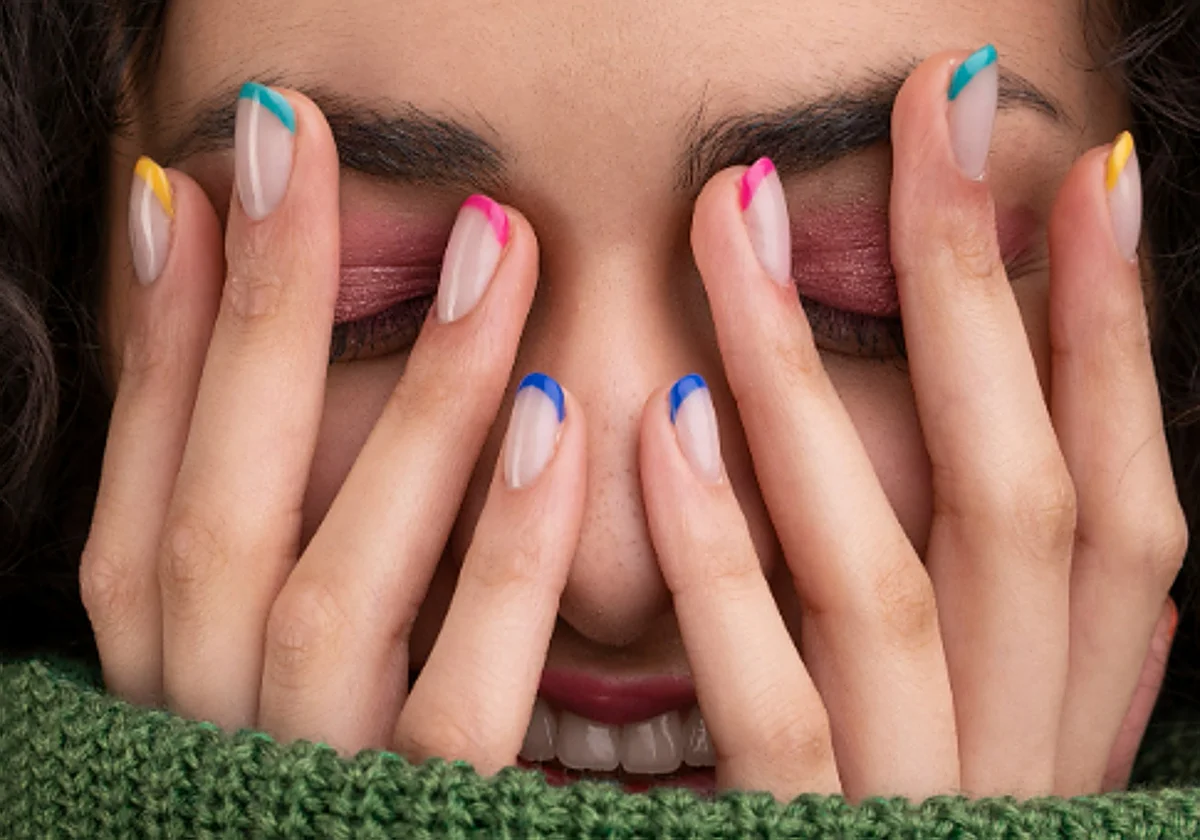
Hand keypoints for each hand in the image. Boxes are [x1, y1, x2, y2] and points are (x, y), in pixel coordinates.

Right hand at [80, 85, 586, 773]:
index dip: (164, 334)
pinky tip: (567, 422)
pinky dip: (506, 559)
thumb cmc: (336, 792)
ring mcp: (312, 793)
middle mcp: (216, 734)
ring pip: (331, 594)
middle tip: (308, 147)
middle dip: (260, 319)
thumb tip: (252, 329)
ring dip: (410, 410)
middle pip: (221, 510)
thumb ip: (282, 526)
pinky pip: (460, 705)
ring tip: (489, 247)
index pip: (147, 487)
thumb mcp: (286, 655)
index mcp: (171, 689)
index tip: (206, 180)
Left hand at [639, 48, 1185, 801]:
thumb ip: (965, 589)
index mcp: (1070, 723)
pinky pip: (766, 704)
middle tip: (928, 119)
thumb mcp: (959, 718)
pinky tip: (659, 418)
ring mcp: (912, 813)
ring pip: (887, 575)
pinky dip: (724, 557)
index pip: (1126, 504)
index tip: (1086, 177)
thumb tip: (982, 401)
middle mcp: (1019, 761)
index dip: (1118, 338)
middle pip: (1018, 499)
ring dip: (807, 387)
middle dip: (975, 298)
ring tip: (738, 220)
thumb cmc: (889, 836)